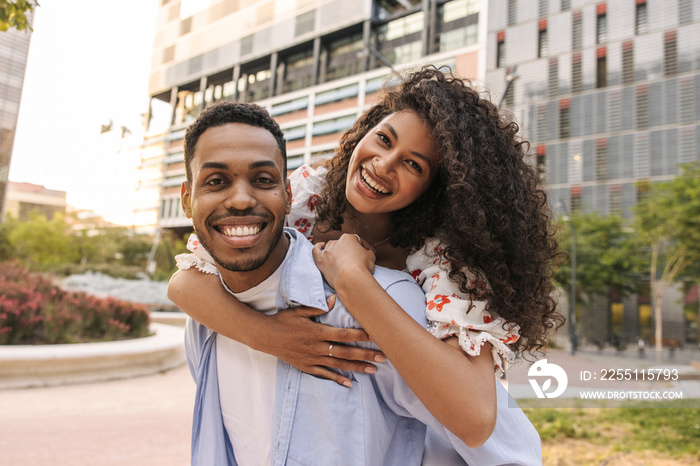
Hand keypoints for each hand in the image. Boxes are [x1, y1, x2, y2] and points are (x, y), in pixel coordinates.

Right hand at [261, 295, 385, 386]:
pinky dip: (337, 379)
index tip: (376, 336)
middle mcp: (317, 347)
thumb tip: (335, 300)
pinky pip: (324, 374)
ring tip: (373, 369)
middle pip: (346, 352)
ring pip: (338, 364)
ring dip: (357, 367)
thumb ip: (318, 308)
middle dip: (366, 354)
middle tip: (383, 357)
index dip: (360, 336)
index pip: (343, 335)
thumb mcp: (299, 311)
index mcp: (317, 332)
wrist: (265, 337)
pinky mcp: (306, 366)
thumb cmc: (283, 321)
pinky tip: (350, 383)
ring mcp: (312, 359)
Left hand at [312, 234, 375, 288]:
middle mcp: (336, 242)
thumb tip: (368, 253)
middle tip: (356, 259)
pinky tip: (321, 245)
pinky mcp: (320, 261)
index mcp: (348, 238)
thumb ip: (368, 252)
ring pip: (330, 247)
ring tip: (341, 257)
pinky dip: (318, 247)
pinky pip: (316, 250)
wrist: (351, 279)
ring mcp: (327, 251)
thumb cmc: (362, 267)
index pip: (358, 240)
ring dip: (336, 251)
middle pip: (343, 244)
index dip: (365, 247)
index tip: (369, 253)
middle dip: (349, 250)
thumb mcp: (371, 257)